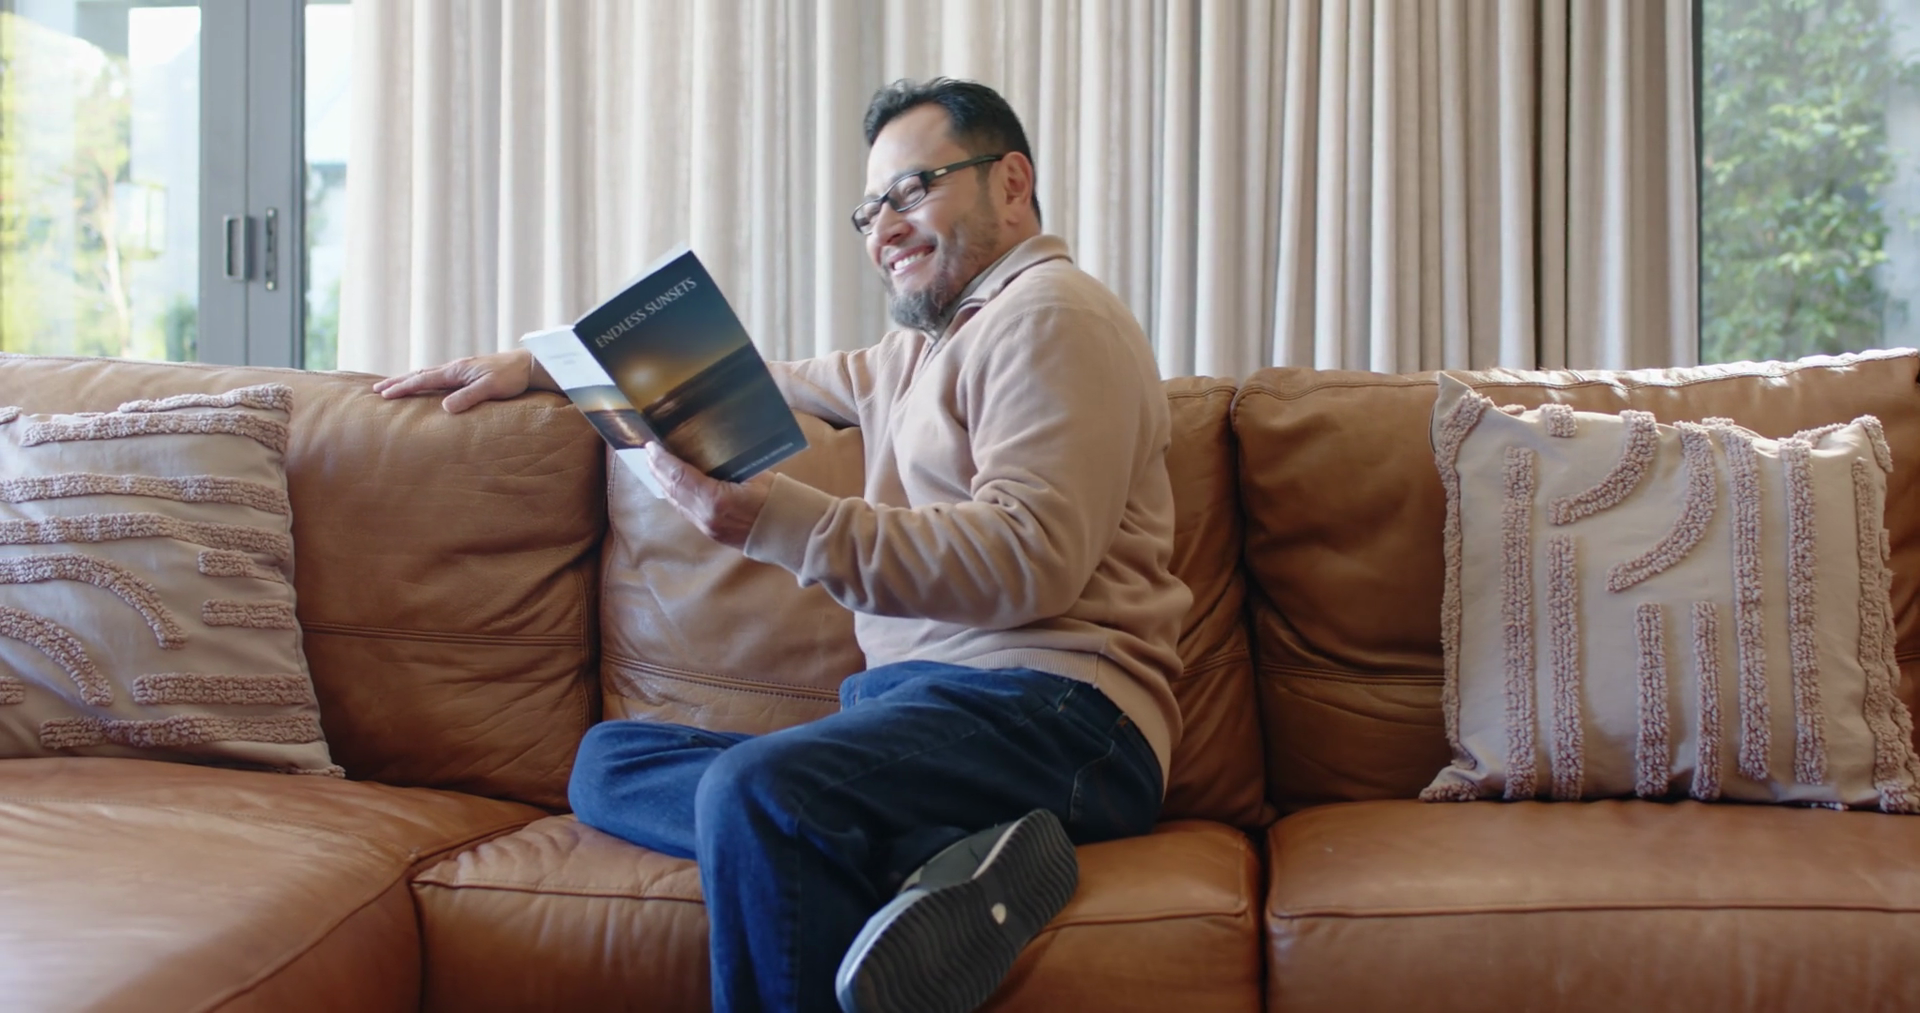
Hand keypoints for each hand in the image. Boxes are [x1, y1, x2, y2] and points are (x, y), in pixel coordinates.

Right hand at [372, 349, 550, 413]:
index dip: (403, 388)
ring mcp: (461, 369)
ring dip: (410, 379)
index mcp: (456, 371)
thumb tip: (445, 408)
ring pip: (428, 373)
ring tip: (394, 385)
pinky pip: (440, 376)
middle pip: (420, 374)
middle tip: (377, 390)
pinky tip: (426, 384)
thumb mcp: (490, 389)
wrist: (528, 365)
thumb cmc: (511, 377)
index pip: (423, 379)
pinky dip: (425, 379)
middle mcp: (455, 368)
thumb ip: (468, 397)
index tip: (384, 395)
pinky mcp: (469, 372)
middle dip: (398, 382)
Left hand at [646, 443, 773, 548]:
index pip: (679, 476)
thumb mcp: (752, 474)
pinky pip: (686, 512)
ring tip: (656, 467)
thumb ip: (725, 467)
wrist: (792, 532)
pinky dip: (676, 496)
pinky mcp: (711, 533)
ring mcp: (707, 528)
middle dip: (658, 470)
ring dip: (665, 484)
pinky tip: (674, 487)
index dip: (663, 460)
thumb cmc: (778, 498)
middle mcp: (705, 516)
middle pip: (672, 490)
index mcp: (715, 499)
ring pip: (676, 503)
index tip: (652, 445)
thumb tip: (706, 452)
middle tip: (649, 452)